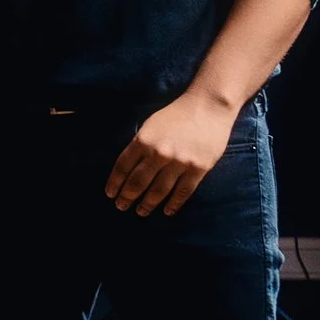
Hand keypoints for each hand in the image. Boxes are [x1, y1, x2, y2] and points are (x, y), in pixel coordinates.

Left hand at [106, 92, 238, 216]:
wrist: (208, 106)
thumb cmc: (176, 115)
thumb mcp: (150, 125)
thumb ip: (139, 146)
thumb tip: (128, 169)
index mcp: (143, 140)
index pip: (122, 167)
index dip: (114, 183)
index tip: (110, 194)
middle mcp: (159, 153)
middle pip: (137, 182)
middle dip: (127, 197)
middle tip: (121, 207)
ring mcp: (179, 162)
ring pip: (158, 191)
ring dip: (147, 204)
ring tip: (140, 212)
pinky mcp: (198, 168)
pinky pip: (183, 192)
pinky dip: (174, 204)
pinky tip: (167, 211)